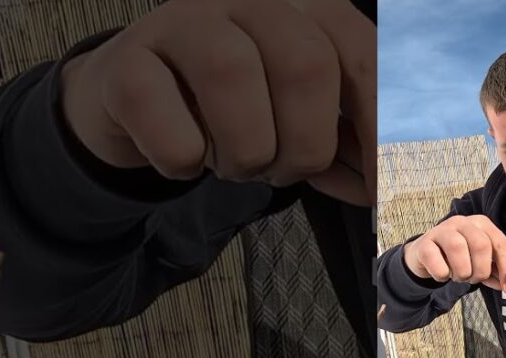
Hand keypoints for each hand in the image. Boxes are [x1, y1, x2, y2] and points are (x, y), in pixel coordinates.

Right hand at [59, 0, 374, 205]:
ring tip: (236, 166)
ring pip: (233, 76)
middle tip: (283, 172)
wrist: (139, 101)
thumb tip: (379, 186)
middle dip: (305, 145)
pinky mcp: (125, 59)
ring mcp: (182, 17)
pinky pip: (171, 124)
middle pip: (305, 64)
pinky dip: (185, 161)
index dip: (377, 128)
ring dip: (246, 153)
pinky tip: (184, 158)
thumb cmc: (240, 110)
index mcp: (309, 7)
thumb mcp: (303, 121)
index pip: (363, 57)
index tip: (380, 191)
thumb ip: (349, 144)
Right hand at [402, 215, 505, 292]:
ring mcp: (442, 230)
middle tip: (474, 279)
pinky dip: (443, 275)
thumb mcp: (480, 262)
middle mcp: (463, 222)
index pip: (501, 244)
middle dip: (481, 270)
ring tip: (459, 277)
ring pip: (458, 249)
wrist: (426, 255)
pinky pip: (437, 262)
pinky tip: (442, 274)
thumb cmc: (458, 257)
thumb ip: (496, 271)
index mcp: (482, 224)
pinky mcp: (424, 243)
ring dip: (462, 272)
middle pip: (481, 245)